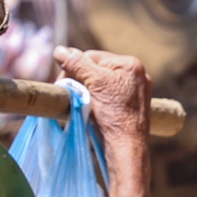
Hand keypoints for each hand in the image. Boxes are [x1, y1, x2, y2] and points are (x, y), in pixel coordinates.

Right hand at [53, 47, 152, 196]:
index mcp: (130, 64)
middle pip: (98, 69)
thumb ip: (77, 64)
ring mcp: (137, 92)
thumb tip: (59, 50)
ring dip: (88, 90)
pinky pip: (110, 96)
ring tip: (80, 102)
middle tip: (68, 93)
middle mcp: (137, 75)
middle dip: (81, 79)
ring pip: (102, 83)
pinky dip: (98, 100)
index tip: (62, 83)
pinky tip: (92, 108)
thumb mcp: (93, 83)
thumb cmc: (112, 114)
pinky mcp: (133, 107)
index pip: (92, 56)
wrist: (126, 146)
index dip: (74, 68)